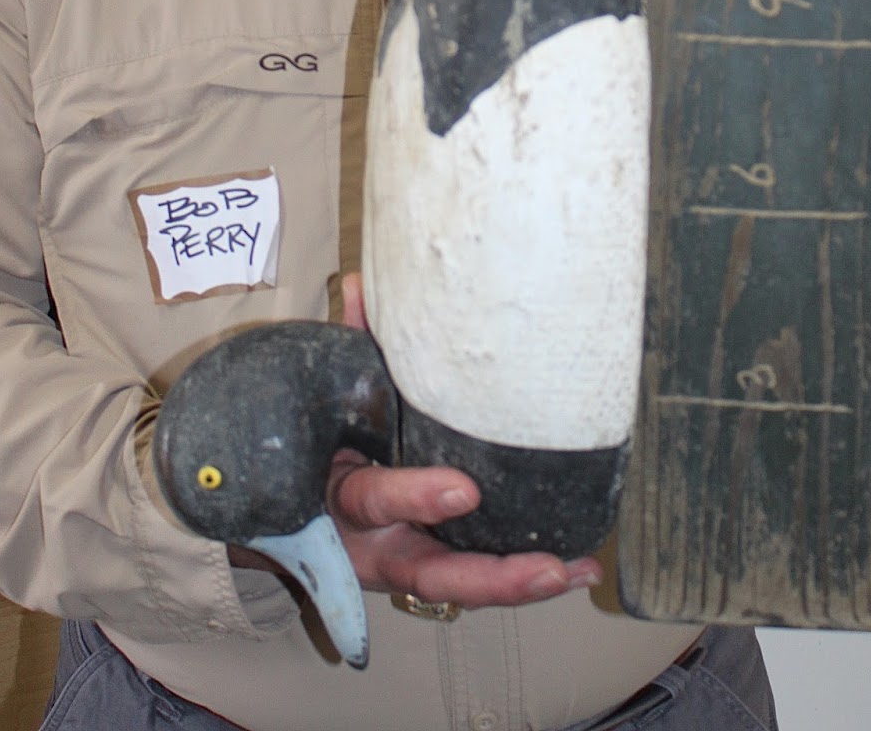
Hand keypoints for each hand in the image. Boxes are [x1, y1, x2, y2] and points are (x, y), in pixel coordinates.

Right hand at [327, 273, 601, 608]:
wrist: (295, 500)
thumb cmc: (321, 440)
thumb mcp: (325, 402)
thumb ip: (347, 349)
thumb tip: (358, 286)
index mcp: (340, 497)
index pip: (372, 501)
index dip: (413, 496)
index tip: (465, 489)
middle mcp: (373, 544)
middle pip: (428, 571)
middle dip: (487, 575)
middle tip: (542, 565)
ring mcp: (405, 563)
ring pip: (459, 584)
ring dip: (517, 582)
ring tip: (570, 569)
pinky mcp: (434, 567)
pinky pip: (479, 578)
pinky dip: (526, 578)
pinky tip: (576, 567)